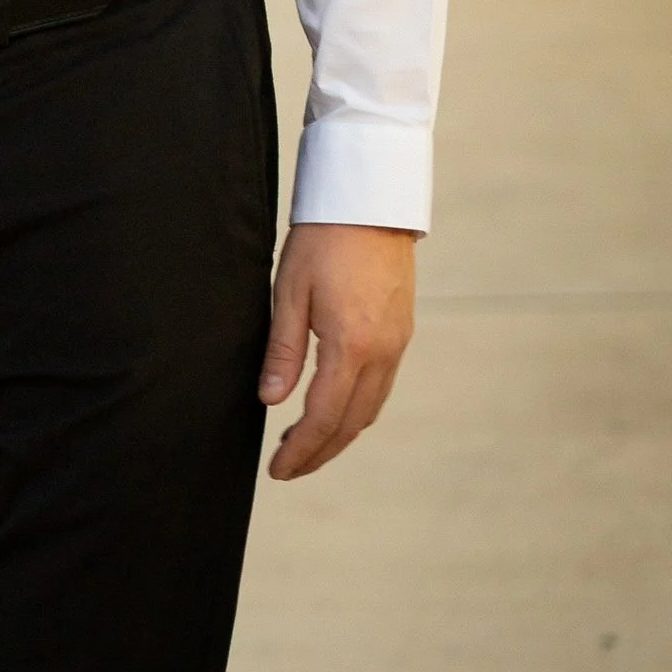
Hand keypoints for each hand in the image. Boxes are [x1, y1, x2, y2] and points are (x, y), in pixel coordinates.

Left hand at [259, 221, 416, 478]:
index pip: (324, 417)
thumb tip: (270, 400)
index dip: (300, 450)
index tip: (278, 470)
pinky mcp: (402, 332)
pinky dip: (356, 409)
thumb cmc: (323, 240)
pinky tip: (332, 408)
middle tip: (287, 469)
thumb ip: (282, 352)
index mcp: (352, 346)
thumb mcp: (289, 294)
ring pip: (370, 408)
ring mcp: (398, 343)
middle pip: (352, 423)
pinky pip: (381, 386)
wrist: (371, 200)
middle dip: (320, 452)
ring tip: (303, 444)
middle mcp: (383, 352)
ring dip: (338, 434)